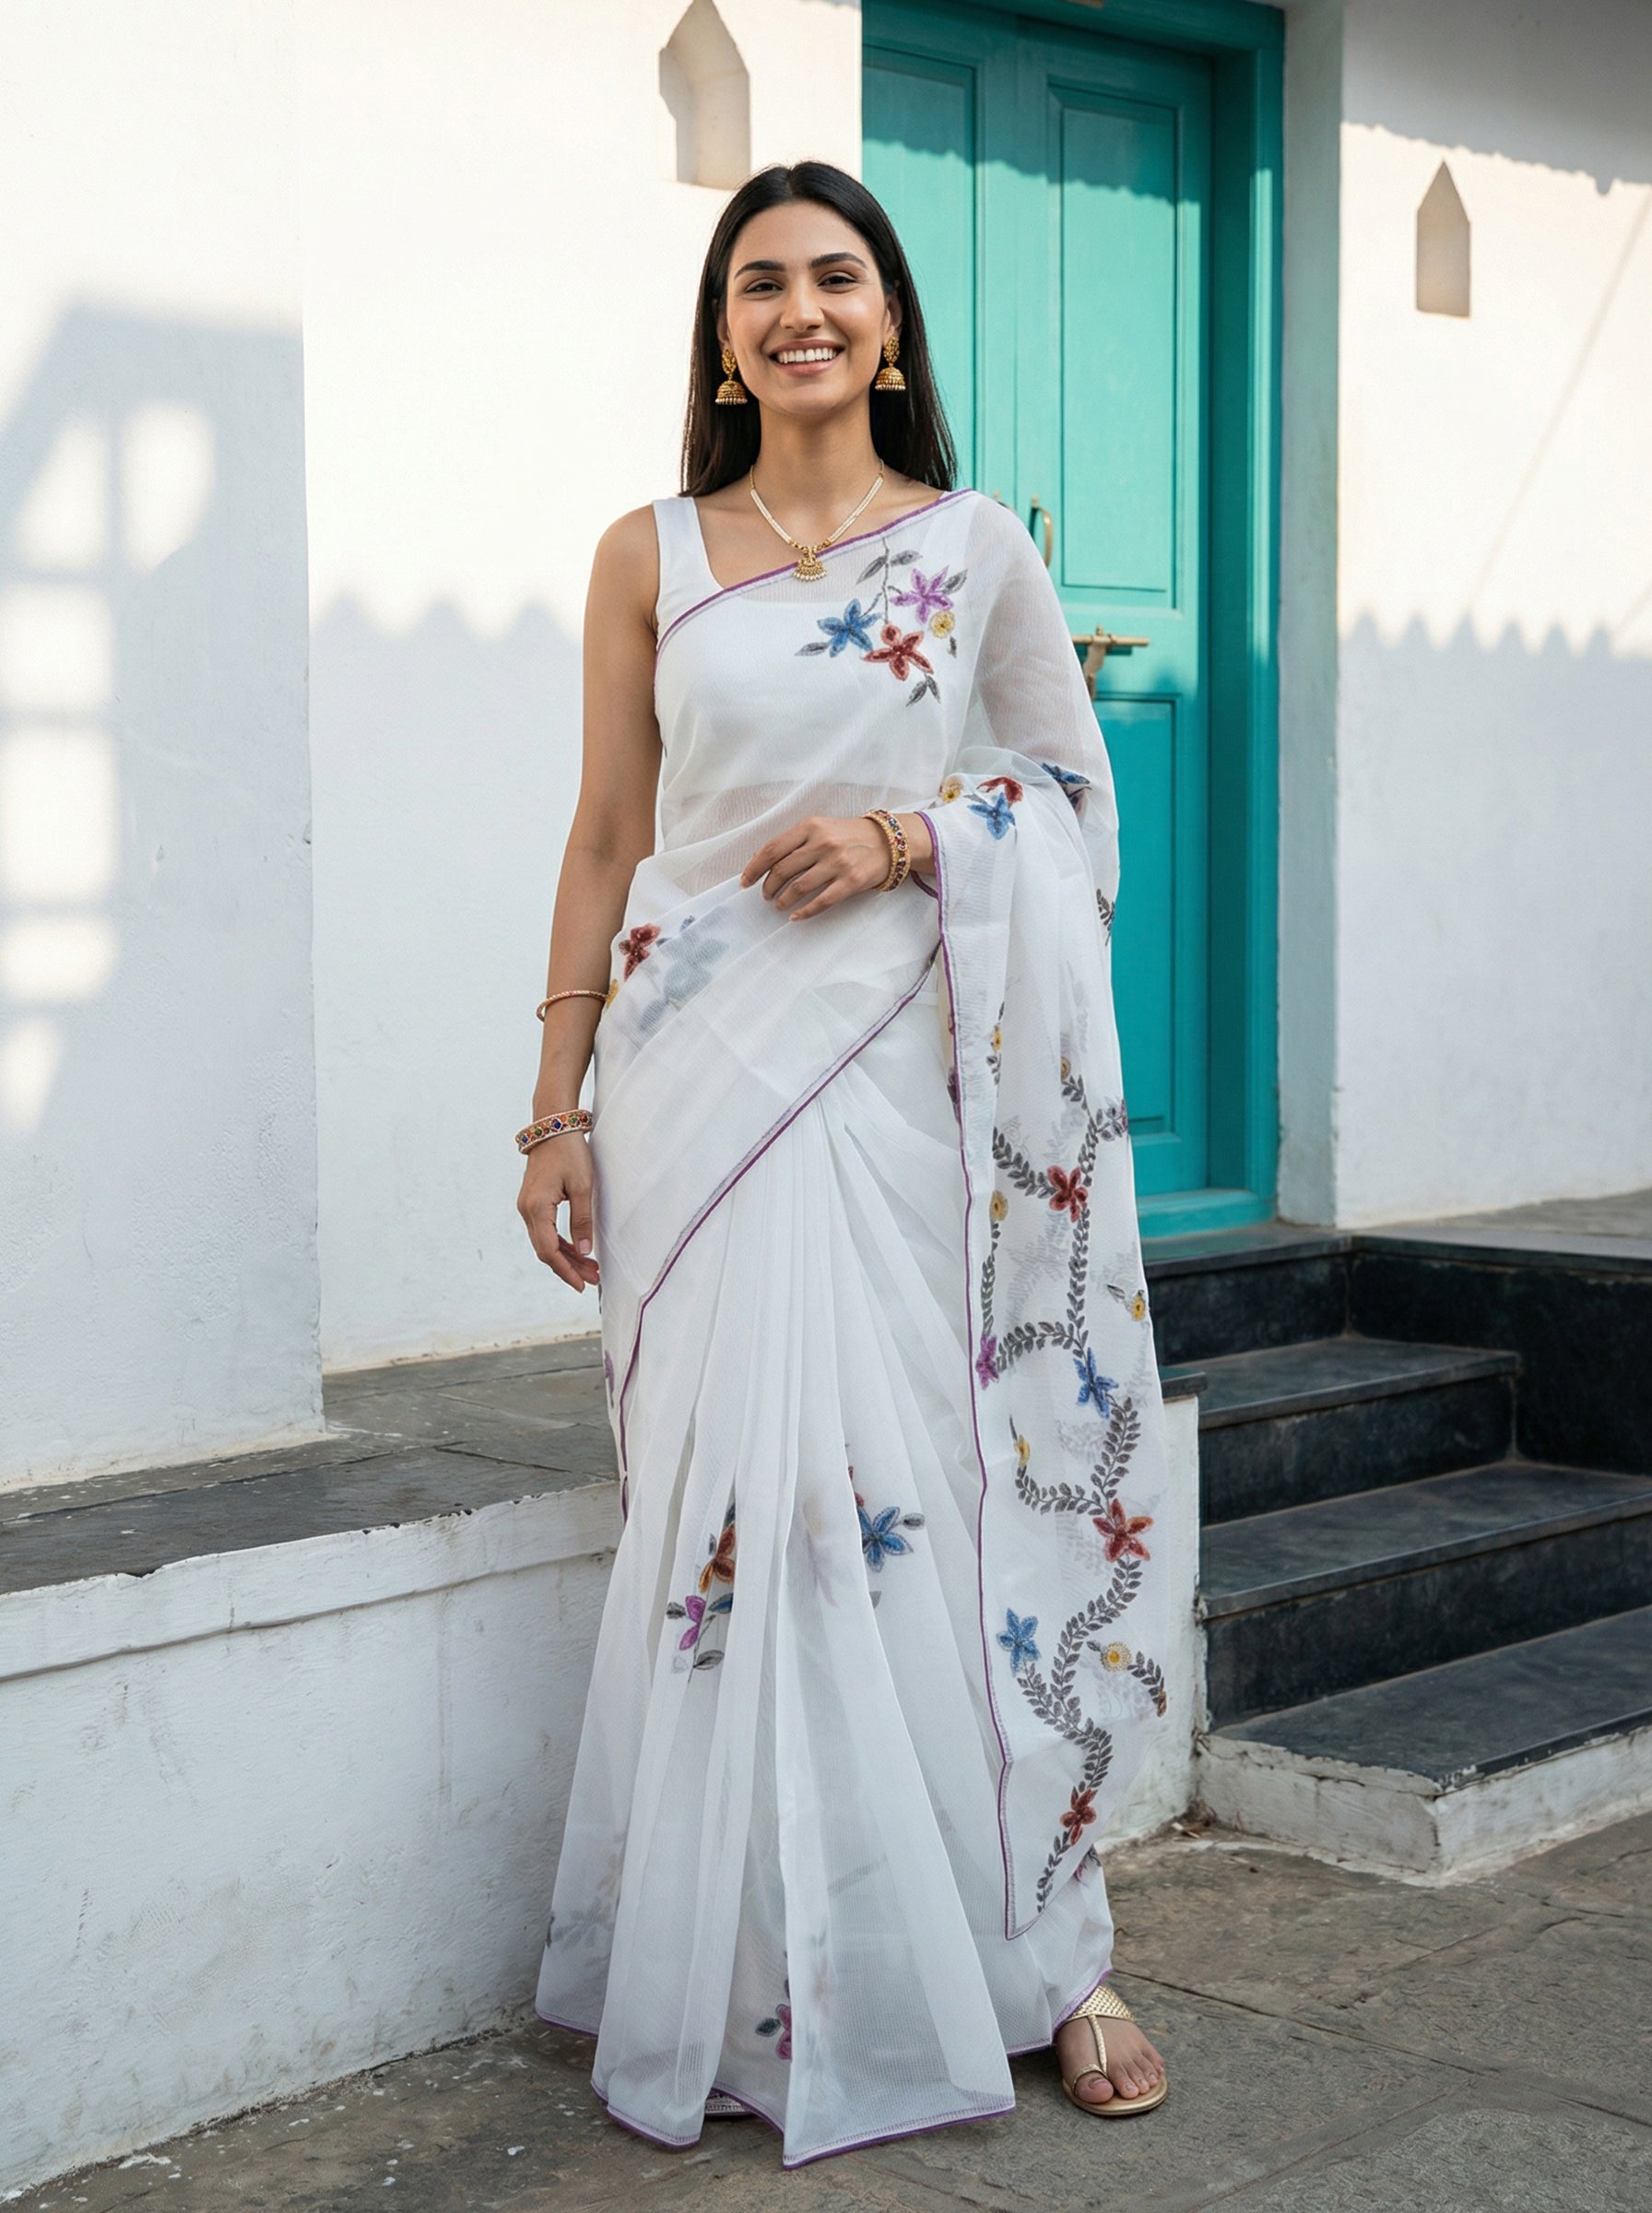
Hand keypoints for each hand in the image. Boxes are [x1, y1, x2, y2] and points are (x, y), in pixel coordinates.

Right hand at [517, 1134, 599, 1292]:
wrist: (553, 1126)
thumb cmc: (569, 1152)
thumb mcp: (583, 1187)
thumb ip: (582, 1221)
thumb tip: (585, 1251)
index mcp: (536, 1208)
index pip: (548, 1250)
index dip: (565, 1270)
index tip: (581, 1284)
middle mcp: (526, 1210)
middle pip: (545, 1249)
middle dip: (569, 1267)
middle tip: (593, 1279)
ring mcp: (527, 1206)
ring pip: (545, 1241)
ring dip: (567, 1256)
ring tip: (590, 1268)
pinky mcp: (533, 1202)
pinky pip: (544, 1230)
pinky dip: (561, 1242)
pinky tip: (578, 1250)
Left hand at [740, 814, 892, 919]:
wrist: (887, 842)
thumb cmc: (848, 836)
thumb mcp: (821, 827)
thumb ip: (796, 841)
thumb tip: (763, 862)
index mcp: (811, 827)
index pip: (773, 849)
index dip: (755, 868)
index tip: (745, 882)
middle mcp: (822, 843)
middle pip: (782, 870)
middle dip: (768, 887)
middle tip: (765, 895)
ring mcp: (837, 863)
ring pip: (798, 887)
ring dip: (783, 900)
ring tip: (779, 905)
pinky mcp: (850, 882)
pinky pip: (821, 901)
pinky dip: (804, 911)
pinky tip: (795, 916)